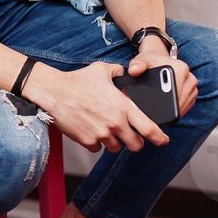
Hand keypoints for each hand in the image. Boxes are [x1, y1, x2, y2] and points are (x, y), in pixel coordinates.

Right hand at [23, 61, 169, 153]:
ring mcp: (101, 134)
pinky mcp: (87, 141)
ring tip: (107, 130)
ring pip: (116, 148)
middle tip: (130, 136)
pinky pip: (97, 148)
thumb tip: (125, 72)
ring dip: (114, 142)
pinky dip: (97, 142)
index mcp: (123, 107)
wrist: (54, 92)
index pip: (149, 129)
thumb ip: (118, 72)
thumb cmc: (77, 80)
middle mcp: (115, 123)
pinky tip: (91, 130)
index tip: (162, 140)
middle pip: (136, 145)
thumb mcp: (102, 69)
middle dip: (135, 142)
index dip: (159, 138)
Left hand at [127, 44, 198, 117]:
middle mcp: (190, 78)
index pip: (173, 91)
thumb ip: (136, 65)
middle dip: (165, 108)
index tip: (151, 107)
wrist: (159, 61)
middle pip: (178, 101)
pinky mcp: (192, 95)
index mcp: (180, 68)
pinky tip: (164, 110)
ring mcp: (192, 87)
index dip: (162, 102)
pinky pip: (184, 107)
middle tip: (151, 114)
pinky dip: (174, 110)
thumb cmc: (149, 63)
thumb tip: (134, 70)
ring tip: (157, 111)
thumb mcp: (140, 62)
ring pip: (182, 106)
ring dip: (171, 111)